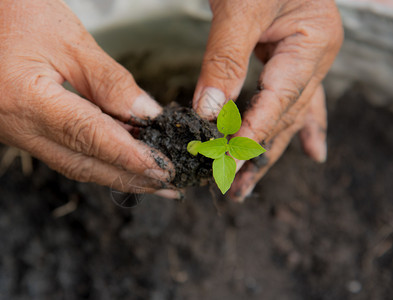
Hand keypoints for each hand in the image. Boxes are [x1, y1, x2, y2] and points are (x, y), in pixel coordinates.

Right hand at [0, 0, 179, 197]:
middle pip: (80, 163)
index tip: (163, 169)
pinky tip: (122, 162)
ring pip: (73, 164)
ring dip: (115, 174)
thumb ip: (112, 83)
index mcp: (20, 98)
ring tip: (152, 181)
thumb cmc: (20, 11)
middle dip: (127, 176)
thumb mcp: (74, 41)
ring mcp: (9, 132)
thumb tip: (148, 117)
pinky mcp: (16, 131)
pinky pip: (63, 153)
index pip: (86, 136)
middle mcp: (10, 125)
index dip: (129, 156)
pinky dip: (96, 158)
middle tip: (167, 184)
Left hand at [193, 0, 342, 200]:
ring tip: (251, 184)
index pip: (277, 102)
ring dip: (269, 150)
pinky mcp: (293, 56)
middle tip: (234, 189)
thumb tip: (208, 111)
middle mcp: (315, 55)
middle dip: (257, 154)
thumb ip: (225, 60)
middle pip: (284, 117)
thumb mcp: (240, 7)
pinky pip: (298, 98)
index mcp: (311, 43)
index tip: (223, 161)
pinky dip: (297, 126)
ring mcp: (308, 57)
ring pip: (288, 115)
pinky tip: (312, 150)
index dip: (249, 135)